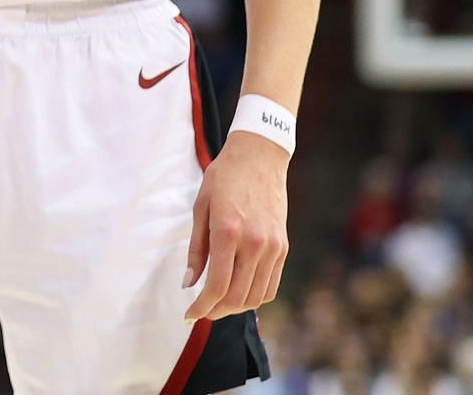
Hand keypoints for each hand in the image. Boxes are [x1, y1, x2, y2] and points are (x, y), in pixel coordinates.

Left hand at [184, 132, 289, 320]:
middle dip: (215, 311)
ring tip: (217, 305)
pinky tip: (239, 294)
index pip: (217, 285)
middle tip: (200, 312)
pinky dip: (255, 297)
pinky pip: (271, 285)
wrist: (259, 157)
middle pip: (237, 296)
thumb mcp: (200, 207)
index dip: (202, 306)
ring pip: (256, 296)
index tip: (189, 315)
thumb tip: (189, 283)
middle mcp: (255, 243)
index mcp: (228, 231)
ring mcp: (273, 247)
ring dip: (235, 307)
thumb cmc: (223, 178)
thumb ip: (196, 249)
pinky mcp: (283, 247)